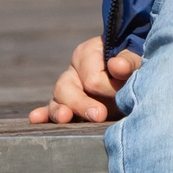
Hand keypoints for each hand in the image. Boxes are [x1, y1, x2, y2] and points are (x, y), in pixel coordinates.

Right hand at [28, 36, 142, 123]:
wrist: (136, 75)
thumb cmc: (135, 63)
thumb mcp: (136, 58)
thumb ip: (129, 60)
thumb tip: (117, 66)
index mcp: (87, 54)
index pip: (93, 78)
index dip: (110, 89)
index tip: (127, 93)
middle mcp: (73, 72)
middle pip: (67, 89)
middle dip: (82, 104)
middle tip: (100, 115)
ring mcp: (67, 91)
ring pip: (56, 102)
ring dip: (59, 111)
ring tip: (64, 118)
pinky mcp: (67, 107)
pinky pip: (50, 112)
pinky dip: (43, 116)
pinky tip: (35, 119)